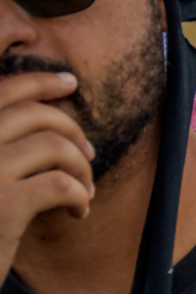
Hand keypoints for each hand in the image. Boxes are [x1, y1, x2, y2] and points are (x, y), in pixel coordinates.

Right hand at [0, 73, 96, 278]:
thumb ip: (0, 142)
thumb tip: (51, 109)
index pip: (1, 91)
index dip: (40, 81)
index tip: (71, 83)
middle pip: (36, 115)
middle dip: (73, 129)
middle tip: (89, 153)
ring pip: (56, 147)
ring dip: (81, 167)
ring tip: (84, 189)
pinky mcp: (5, 205)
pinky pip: (62, 184)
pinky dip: (80, 195)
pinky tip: (78, 212)